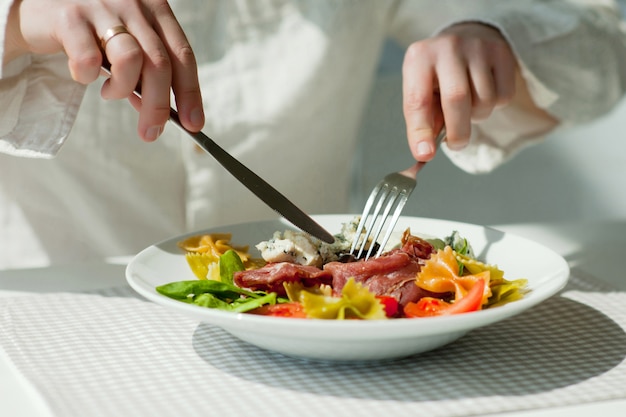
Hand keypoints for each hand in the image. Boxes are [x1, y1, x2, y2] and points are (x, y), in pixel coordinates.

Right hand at [5, 0, 203, 140]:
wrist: (39, 9)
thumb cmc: (92, 31)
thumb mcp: (126, 45)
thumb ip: (146, 72)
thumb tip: (160, 113)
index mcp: (155, 9)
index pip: (183, 55)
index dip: (191, 93)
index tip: (194, 124)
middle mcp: (133, 3)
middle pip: (160, 63)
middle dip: (158, 106)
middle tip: (151, 131)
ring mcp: (102, 6)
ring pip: (130, 60)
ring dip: (122, 89)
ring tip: (109, 92)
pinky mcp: (70, 16)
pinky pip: (89, 59)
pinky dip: (88, 77)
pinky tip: (84, 75)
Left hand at [402, 23, 516, 160]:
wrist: (468, 37)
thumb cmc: (439, 74)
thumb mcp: (422, 90)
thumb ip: (423, 119)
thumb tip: (425, 152)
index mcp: (419, 57)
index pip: (418, 99)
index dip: (420, 130)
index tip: (425, 154)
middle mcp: (448, 47)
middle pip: (457, 98)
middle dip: (457, 131)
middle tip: (456, 144)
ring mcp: (477, 47)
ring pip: (484, 100)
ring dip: (477, 116)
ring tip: (468, 107)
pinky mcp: (502, 52)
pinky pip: (503, 97)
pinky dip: (494, 106)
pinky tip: (484, 93)